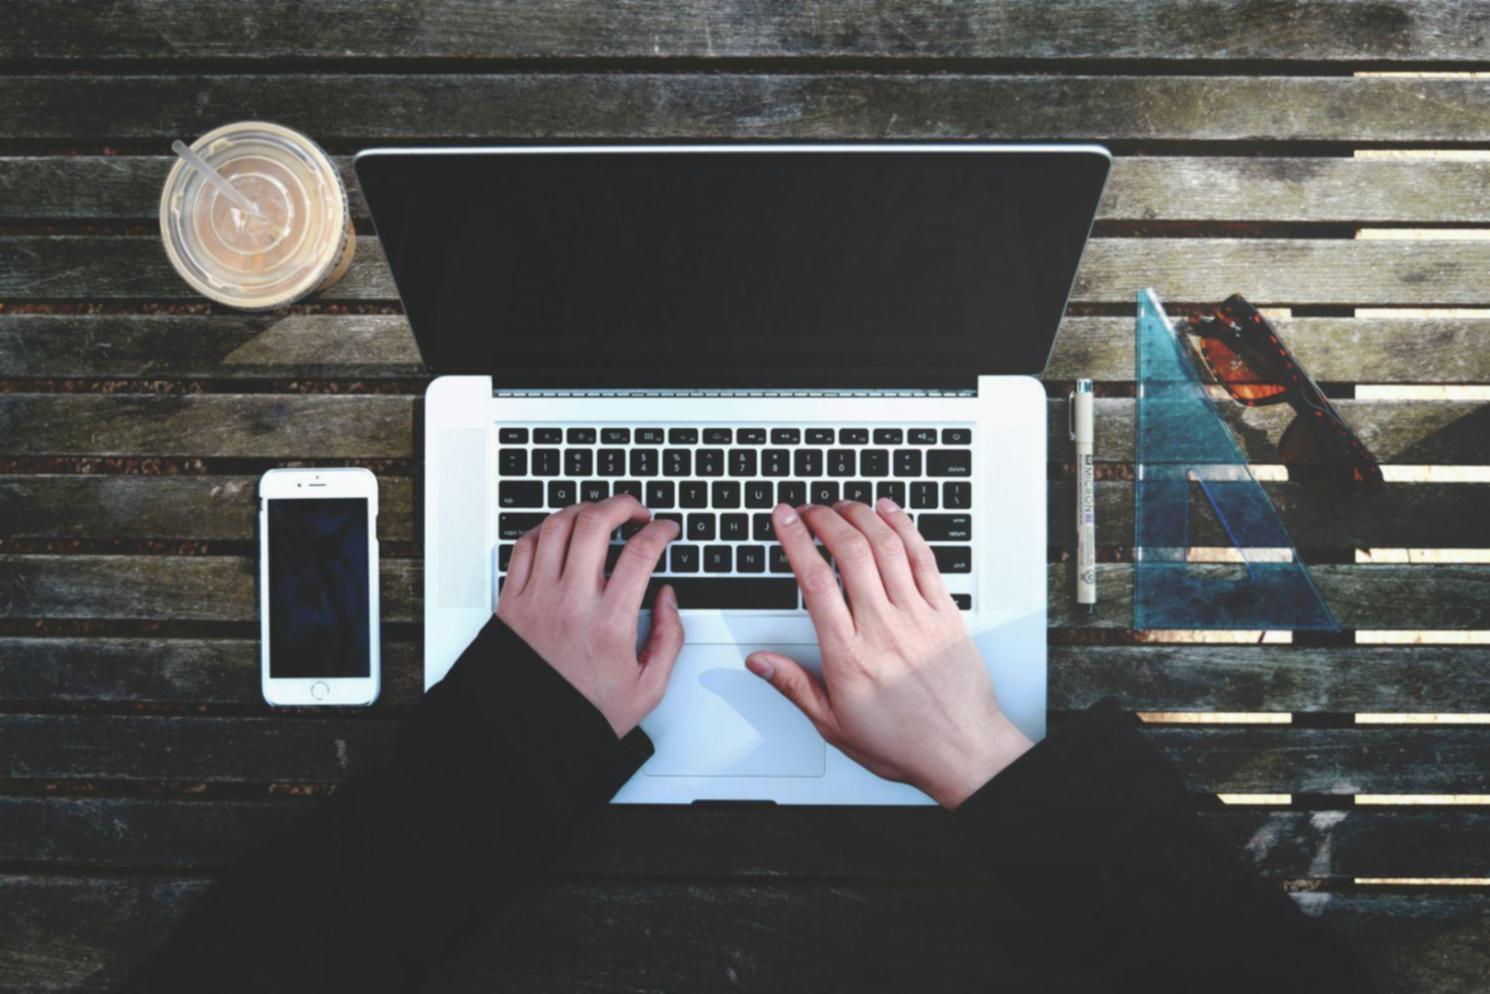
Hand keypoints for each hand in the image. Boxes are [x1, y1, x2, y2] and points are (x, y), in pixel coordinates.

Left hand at [497, 495, 682, 737]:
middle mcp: (571, 603)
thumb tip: (668, 598)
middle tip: (636, 511)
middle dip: (623, 504)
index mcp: (610, 623)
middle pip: (595, 523)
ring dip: (584, 510)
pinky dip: (546, 529)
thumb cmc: (584, 712)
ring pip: (558, 526)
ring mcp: (538, 598)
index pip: (641, 553)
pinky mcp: (512, 601)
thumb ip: (670, 638)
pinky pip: (525, 546)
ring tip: (600, 516)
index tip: (667, 530)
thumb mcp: (648, 687)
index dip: (661, 531)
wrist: (530, 734)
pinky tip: (561, 533)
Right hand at [746, 499, 1032, 808]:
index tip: (783, 519)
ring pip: (886, 547)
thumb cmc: (902, 742)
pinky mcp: (945, 613)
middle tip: (808, 509)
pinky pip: (924, 558)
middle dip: (824, 519)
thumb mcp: (834, 723)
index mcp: (849, 655)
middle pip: (849, 553)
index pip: (815, 582)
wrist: (962, 751)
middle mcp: (883, 628)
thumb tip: (760, 662)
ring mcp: (917, 617)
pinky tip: (889, 513)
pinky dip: (905, 528)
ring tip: (842, 505)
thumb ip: (793, 686)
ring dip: (861, 516)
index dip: (795, 541)